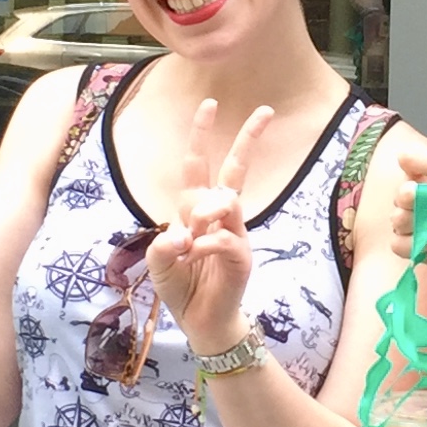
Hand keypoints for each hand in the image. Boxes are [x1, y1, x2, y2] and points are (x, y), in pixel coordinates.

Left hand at [144, 97, 262, 356]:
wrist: (201, 321)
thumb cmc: (182, 287)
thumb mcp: (159, 264)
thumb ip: (162, 247)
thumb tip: (180, 235)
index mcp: (196, 210)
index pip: (199, 165)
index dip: (202, 135)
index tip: (210, 105)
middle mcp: (219, 216)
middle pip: (236, 169)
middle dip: (249, 138)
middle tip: (266, 111)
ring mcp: (234, 234)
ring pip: (226, 201)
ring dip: (205, 213)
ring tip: (191, 239)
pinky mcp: (241, 256)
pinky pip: (223, 238)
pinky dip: (204, 244)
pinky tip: (194, 255)